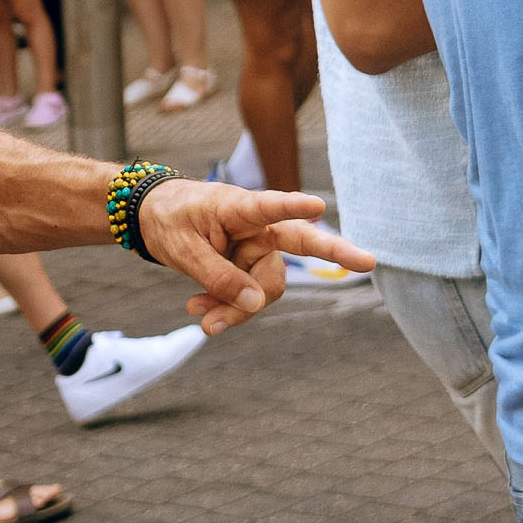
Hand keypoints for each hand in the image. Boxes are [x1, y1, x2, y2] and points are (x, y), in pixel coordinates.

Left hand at [134, 182, 374, 333]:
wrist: (153, 220)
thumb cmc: (169, 221)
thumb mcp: (183, 250)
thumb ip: (217, 276)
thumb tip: (256, 305)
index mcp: (238, 207)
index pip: (269, 206)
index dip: (292, 207)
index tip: (316, 205)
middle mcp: (257, 227)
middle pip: (299, 244)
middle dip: (334, 253)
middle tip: (369, 261)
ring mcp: (257, 248)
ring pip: (266, 288)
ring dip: (237, 309)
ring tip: (201, 317)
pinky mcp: (249, 267)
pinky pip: (250, 296)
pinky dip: (227, 308)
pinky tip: (200, 311)